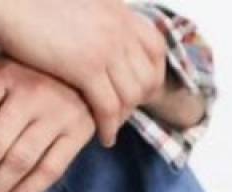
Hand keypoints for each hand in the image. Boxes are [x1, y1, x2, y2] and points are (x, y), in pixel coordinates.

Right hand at [0, 0, 167, 146]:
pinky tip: (105, 138)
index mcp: (117, 9)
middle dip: (140, 100)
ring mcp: (105, 46)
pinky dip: (110, 127)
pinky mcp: (86, 67)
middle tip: (126, 115)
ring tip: (113, 128)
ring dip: (124, 117)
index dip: (153, 72)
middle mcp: (118, 26)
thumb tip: (96, 32)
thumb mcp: (76, 3)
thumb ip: (95, 17)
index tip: (141, 89)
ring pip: (132, 95)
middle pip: (148, 75)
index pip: (156, 46)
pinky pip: (110, 108)